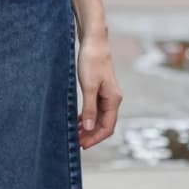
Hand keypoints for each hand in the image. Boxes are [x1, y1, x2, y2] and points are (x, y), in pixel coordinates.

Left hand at [76, 33, 122, 149]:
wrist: (94, 43)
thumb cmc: (92, 61)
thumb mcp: (88, 86)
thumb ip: (89, 108)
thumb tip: (89, 128)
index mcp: (113, 100)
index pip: (107, 127)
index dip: (95, 138)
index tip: (82, 145)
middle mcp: (113, 100)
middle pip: (104, 125)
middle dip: (91, 135)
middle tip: (76, 142)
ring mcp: (107, 96)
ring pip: (99, 118)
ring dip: (88, 128)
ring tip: (75, 134)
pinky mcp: (100, 91)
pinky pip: (95, 110)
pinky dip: (87, 118)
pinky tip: (77, 122)